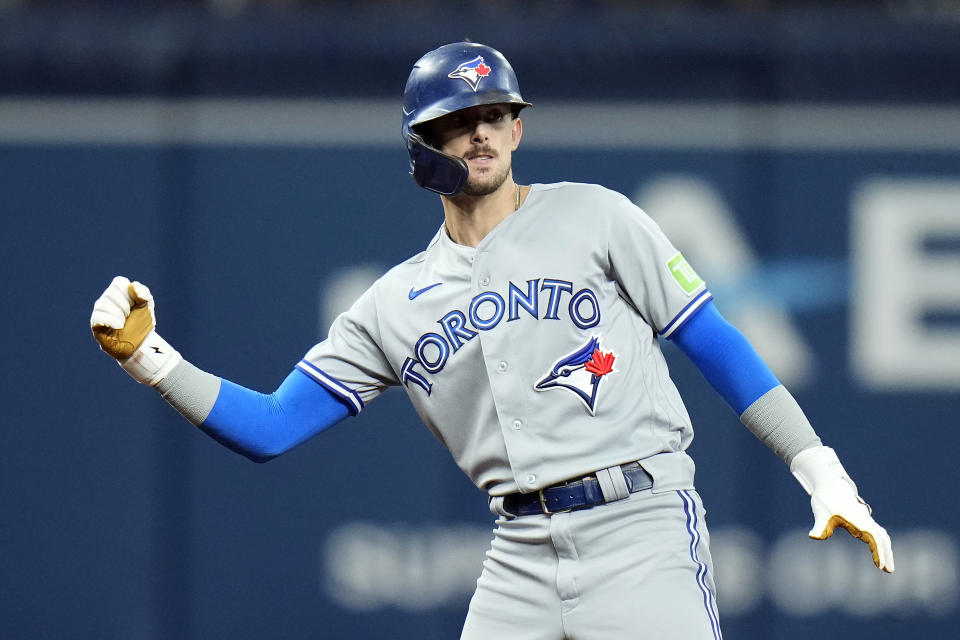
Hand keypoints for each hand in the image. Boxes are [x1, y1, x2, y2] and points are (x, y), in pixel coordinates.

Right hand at [90, 276, 180, 384]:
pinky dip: (112, 321)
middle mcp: (106, 300)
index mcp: (118, 293)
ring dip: (119, 314)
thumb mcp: (147, 307)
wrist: (139, 345)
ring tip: (124, 322)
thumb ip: (143, 294)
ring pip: (103, 304)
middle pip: (111, 293)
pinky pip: (98, 317)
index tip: (135, 304)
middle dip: (125, 305)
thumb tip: (132, 286)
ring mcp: (99, 312)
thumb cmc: (141, 325)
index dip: (130, 293)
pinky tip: (119, 326)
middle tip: (129, 315)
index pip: (119, 282)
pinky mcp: (96, 324)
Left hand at [791, 445, 893, 572]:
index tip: (879, 565)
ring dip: (887, 549)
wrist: (830, 485)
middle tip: (889, 571)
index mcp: (858, 520)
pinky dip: (881, 543)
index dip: (878, 551)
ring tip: (887, 567)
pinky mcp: (863, 520)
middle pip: (882, 538)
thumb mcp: (821, 513)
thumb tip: (813, 536)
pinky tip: (880, 552)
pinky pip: (878, 533)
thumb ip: (820, 527)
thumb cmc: (826, 499)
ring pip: (882, 535)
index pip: (874, 538)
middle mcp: (865, 520)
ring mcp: (866, 520)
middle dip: (887, 554)